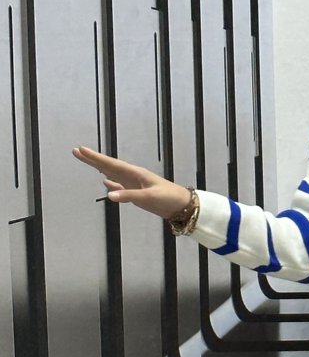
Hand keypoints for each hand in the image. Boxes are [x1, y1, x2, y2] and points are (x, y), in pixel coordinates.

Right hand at [71, 145, 189, 220]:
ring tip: (88, 162)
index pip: (110, 163)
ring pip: (112, 174)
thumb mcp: (149, 196)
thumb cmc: (169, 198)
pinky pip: (120, 187)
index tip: (81, 150)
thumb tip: (109, 195)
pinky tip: (105, 182)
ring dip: (99, 169)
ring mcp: (134, 185)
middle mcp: (132, 176)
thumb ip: (129, 195)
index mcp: (135, 173)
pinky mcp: (137, 194)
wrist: (182, 206)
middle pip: (108, 166)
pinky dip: (111, 184)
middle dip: (92, 160)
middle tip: (77, 152)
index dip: (95, 157)